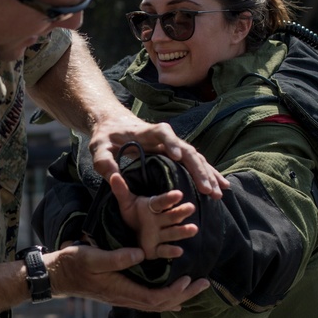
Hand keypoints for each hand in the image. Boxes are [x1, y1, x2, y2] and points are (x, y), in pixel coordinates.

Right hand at [46, 242, 208, 312]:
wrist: (59, 276)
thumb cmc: (74, 264)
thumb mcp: (93, 256)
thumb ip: (117, 257)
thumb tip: (141, 253)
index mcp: (121, 290)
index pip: (154, 298)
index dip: (173, 292)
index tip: (187, 279)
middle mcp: (125, 298)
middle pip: (161, 304)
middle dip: (185, 295)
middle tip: (204, 283)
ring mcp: (124, 298)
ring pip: (157, 304)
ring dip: (178, 297)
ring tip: (196, 287)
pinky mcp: (122, 293)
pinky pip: (149, 301)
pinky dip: (166, 298)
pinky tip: (174, 294)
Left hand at [88, 111, 228, 197]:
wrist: (112, 124)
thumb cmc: (105, 136)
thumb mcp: (98, 148)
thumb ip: (104, 162)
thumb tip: (114, 178)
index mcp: (146, 132)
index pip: (162, 133)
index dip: (171, 143)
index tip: (177, 156)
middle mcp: (164, 137)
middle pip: (186, 149)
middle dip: (198, 170)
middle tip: (208, 190)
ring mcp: (171, 145)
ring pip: (195, 157)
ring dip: (207, 174)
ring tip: (218, 193)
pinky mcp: (174, 153)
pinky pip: (194, 163)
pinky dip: (207, 173)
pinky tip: (220, 186)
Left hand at [108, 172, 197, 258]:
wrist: (131, 234)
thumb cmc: (133, 214)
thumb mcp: (126, 202)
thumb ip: (121, 190)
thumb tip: (113, 175)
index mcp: (153, 207)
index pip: (161, 202)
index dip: (168, 198)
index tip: (178, 194)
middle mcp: (160, 220)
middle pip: (171, 215)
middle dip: (181, 212)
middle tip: (191, 207)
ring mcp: (160, 235)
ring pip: (173, 232)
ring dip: (182, 231)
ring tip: (193, 228)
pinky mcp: (157, 249)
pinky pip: (164, 250)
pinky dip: (171, 251)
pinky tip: (179, 251)